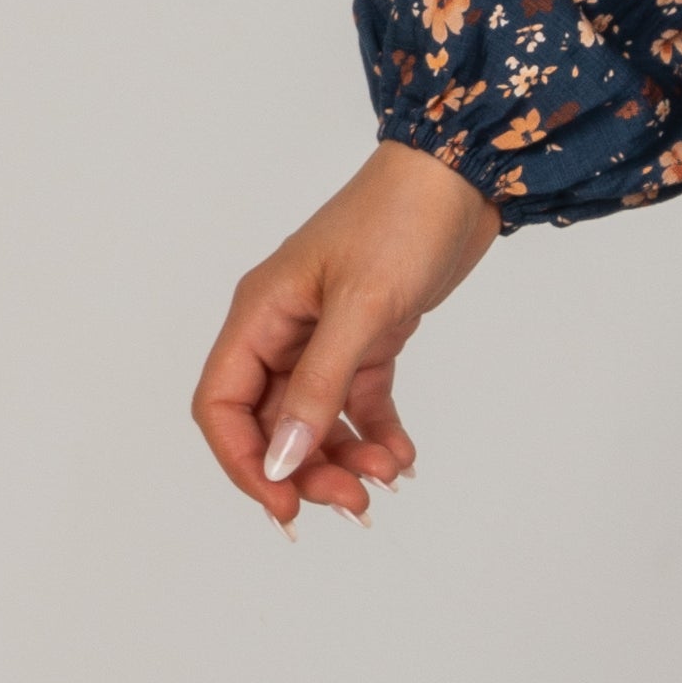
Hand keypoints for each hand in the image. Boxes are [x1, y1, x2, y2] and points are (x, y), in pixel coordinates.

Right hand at [193, 142, 503, 526]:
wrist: (460, 177)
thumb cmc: (399, 221)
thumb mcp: (360, 307)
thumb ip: (320, 386)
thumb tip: (282, 460)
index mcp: (259, 314)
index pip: (222, 405)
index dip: (244, 462)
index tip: (284, 505)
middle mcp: (283, 328)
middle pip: (271, 423)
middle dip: (306, 468)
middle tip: (353, 503)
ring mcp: (325, 335)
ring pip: (317, 419)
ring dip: (346, 456)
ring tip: (388, 478)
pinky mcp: (369, 338)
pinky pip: (360, 401)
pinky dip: (378, 433)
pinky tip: (404, 457)